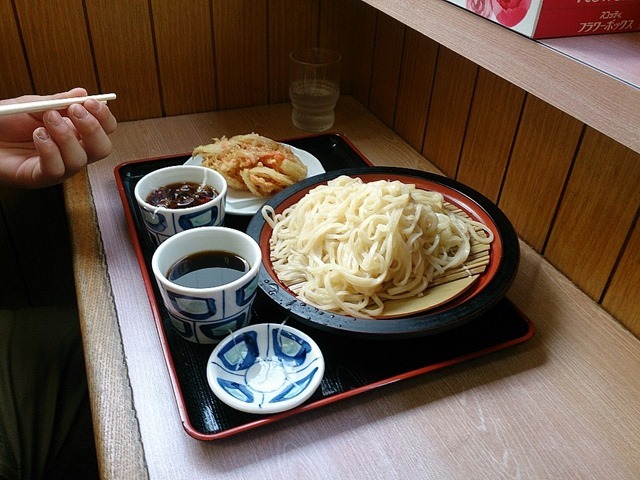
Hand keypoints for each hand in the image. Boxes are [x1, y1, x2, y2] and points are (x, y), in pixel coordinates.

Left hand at [0, 87, 117, 188]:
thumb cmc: (5, 122)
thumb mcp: (33, 105)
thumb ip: (58, 101)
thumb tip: (82, 93)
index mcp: (75, 132)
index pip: (105, 129)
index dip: (104, 117)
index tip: (91, 102)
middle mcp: (72, 151)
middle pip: (102, 148)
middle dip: (92, 128)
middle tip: (74, 111)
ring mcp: (59, 166)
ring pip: (80, 160)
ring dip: (65, 136)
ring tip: (47, 120)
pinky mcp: (41, 178)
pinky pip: (56, 169)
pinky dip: (49, 149)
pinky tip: (37, 135)